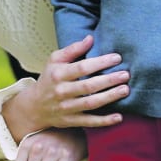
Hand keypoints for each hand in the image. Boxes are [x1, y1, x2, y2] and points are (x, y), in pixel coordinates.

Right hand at [8, 35, 128, 137]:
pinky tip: (119, 117)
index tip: (117, 58)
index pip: (81, 67)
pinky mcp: (71, 121)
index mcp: (58, 74)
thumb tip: (90, 38)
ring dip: (109, 97)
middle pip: (88, 86)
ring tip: (125, 90)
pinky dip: (104, 121)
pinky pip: (89, 122)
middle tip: (125, 74)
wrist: (34, 105)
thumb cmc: (49, 78)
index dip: (100, 62)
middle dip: (109, 80)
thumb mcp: (55, 60)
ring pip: (90, 103)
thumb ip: (73, 49)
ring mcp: (66, 108)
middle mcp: (62, 91)